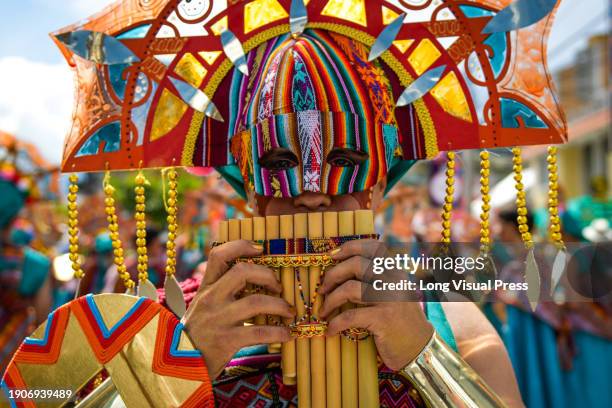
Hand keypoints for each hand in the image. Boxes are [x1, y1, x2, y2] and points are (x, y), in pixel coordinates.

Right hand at [182, 240, 294, 378]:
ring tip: (289, 312)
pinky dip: (278, 332)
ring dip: (279, 305)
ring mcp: (218, 319)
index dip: (241, 246)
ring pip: (256, 302)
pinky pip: (259, 332)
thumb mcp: (202, 306)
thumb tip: (251, 276)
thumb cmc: (196, 334)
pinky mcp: (226, 341)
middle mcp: (211, 299)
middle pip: (242, 272)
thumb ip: (220, 291)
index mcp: (206, 288)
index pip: (218, 255)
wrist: (176, 366)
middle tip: (279, 287)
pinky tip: (287, 334)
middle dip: (268, 275)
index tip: (261, 248)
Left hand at [318, 240, 433, 370]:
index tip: (332, 256)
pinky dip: (335, 323)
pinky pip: (350, 316)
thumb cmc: (400, 320)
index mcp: (396, 271)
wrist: (419, 347)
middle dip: (333, 275)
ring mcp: (389, 299)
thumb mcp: (395, 292)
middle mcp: (394, 280)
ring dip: (330, 300)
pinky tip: (330, 330)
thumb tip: (342, 267)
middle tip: (323, 288)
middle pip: (356, 264)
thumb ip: (378, 278)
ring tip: (324, 311)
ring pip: (349, 288)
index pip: (374, 247)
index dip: (350, 247)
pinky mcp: (383, 319)